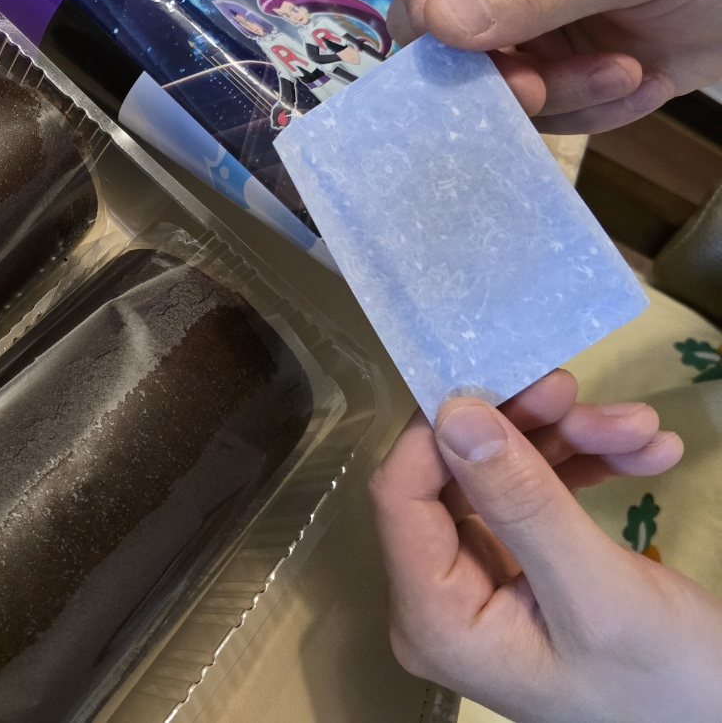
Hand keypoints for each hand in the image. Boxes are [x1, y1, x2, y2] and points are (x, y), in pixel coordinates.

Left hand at [370, 370, 721, 722]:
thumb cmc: (666, 687)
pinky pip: (537, 498)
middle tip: (579, 392)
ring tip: (640, 427)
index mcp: (433, 618)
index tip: (503, 378)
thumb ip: (523, 503)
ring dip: (567, 441)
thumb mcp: (598, 594)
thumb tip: (453, 414)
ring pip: (501, 476)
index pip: (400, 496)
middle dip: (522, 430)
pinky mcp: (523, 570)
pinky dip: (586, 467)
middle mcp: (440, 596)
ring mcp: (481, 581)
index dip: (441, 430)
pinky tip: (644, 450)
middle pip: (453, 476)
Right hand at [386, 0, 721, 132]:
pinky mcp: (540, 57)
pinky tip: (633, 81)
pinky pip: (522, 103)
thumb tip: (441, 22)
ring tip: (625, 75)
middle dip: (492, 62)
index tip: (461, 45)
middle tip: (540, 85)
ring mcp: (515, 9)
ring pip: (477, 74)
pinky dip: (576, 108)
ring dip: (550, 91)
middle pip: (434, 21)